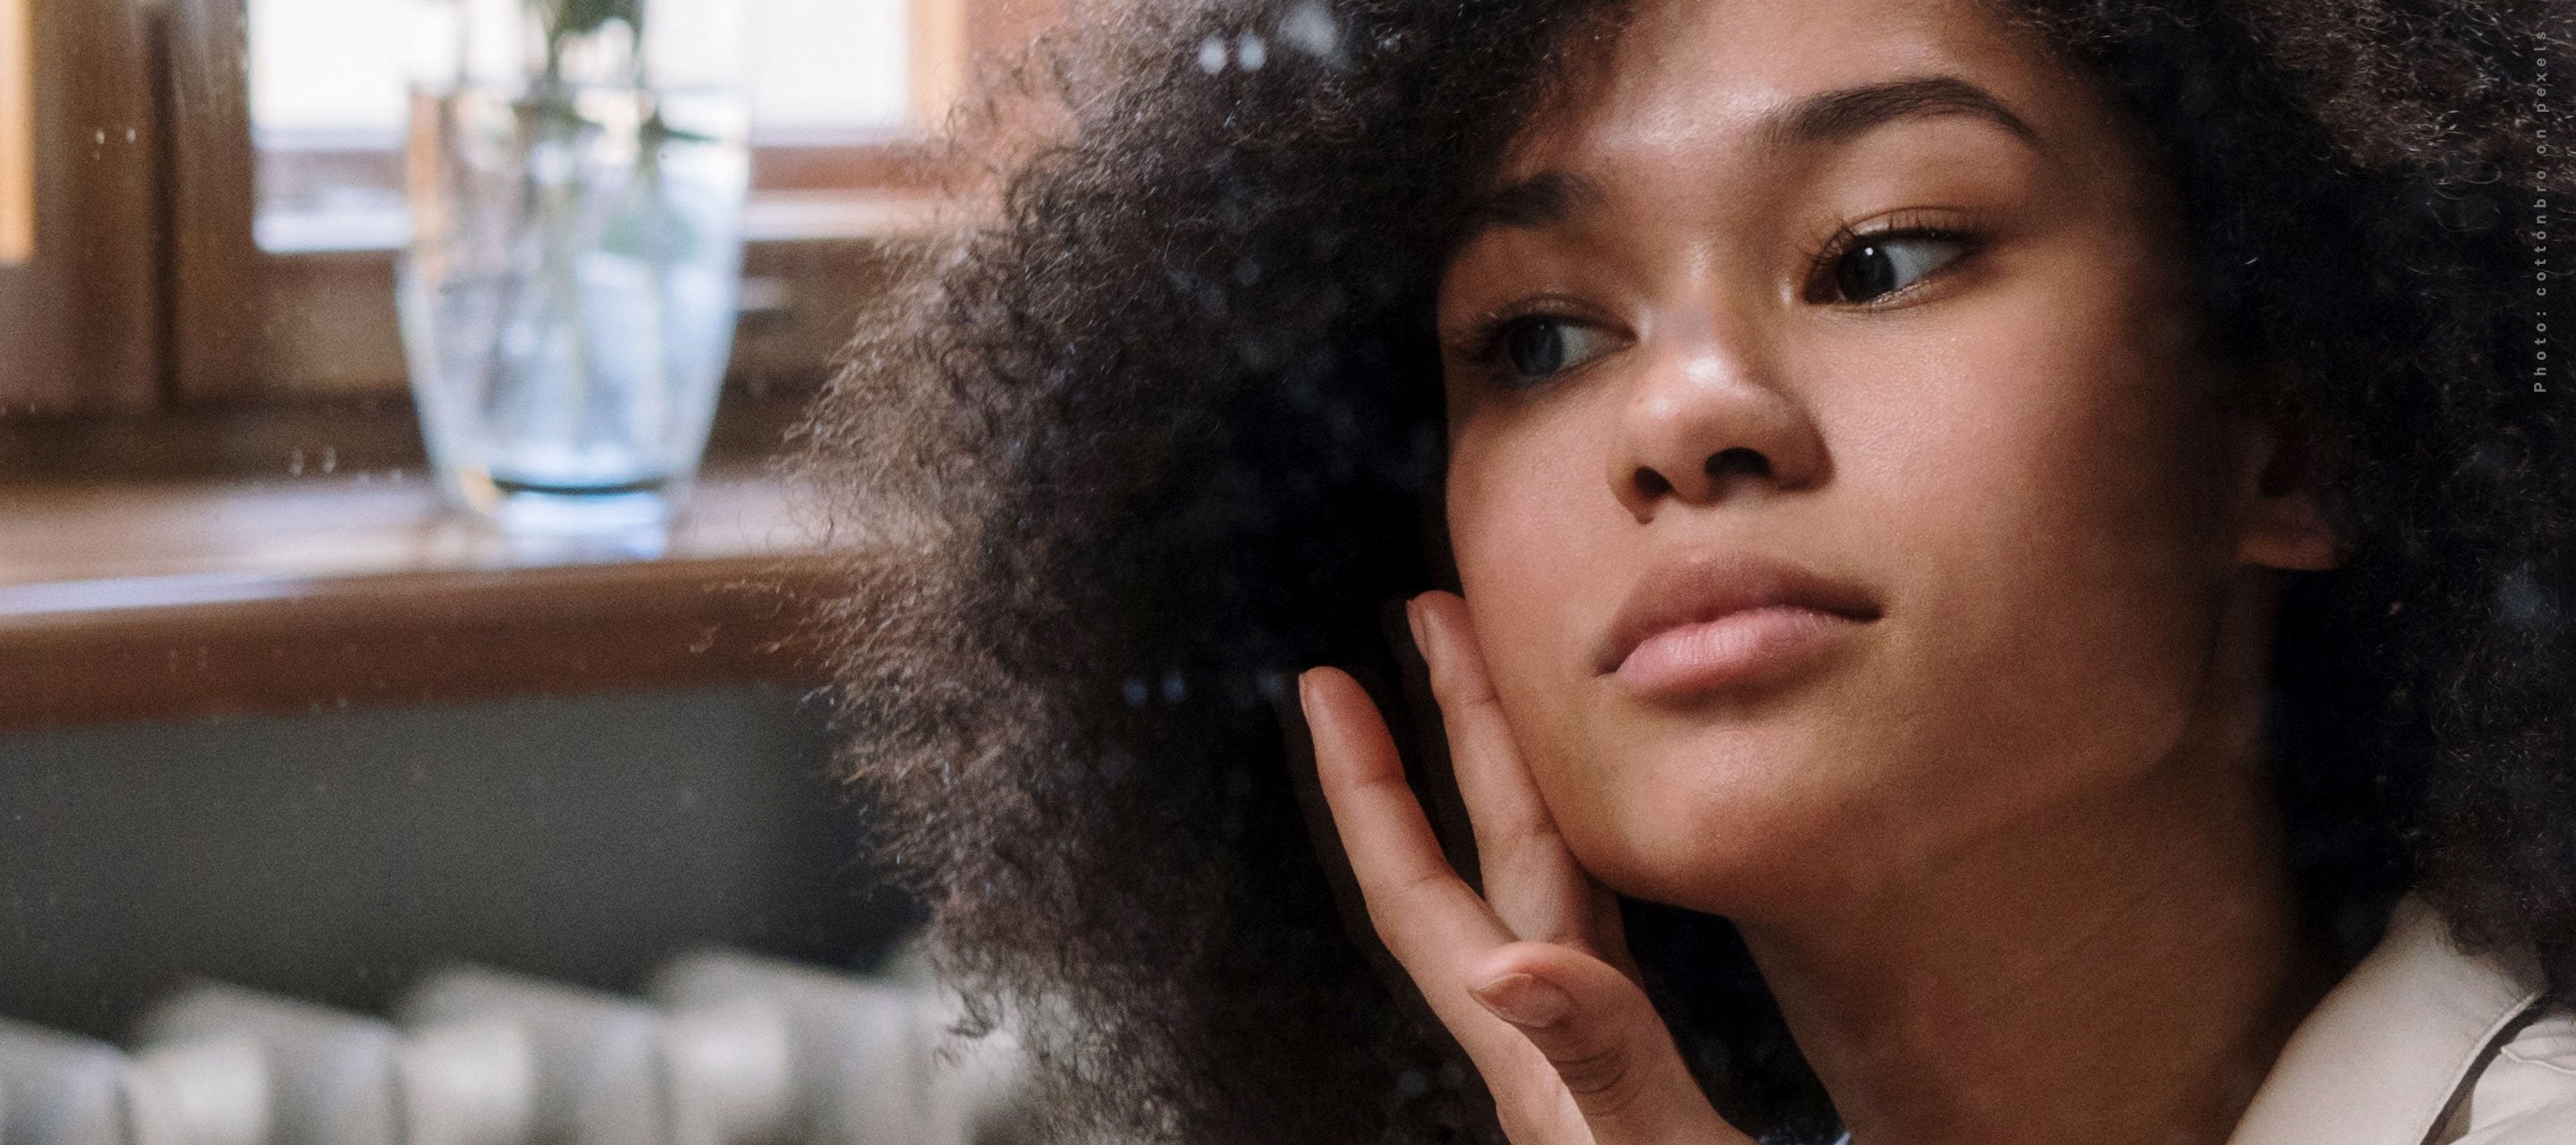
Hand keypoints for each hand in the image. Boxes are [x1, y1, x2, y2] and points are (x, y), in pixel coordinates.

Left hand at [1300, 591, 1753, 1144]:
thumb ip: (1598, 1058)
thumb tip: (1503, 968)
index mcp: (1527, 1046)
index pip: (1420, 893)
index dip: (1369, 788)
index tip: (1324, 684)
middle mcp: (1549, 1034)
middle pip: (1487, 851)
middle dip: (1453, 729)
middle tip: (1426, 611)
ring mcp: (1600, 1048)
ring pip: (1552, 876)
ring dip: (1525, 775)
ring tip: (1519, 681)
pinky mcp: (1659, 1065)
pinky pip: (1615, 925)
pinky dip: (1606, 853)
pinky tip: (1617, 825)